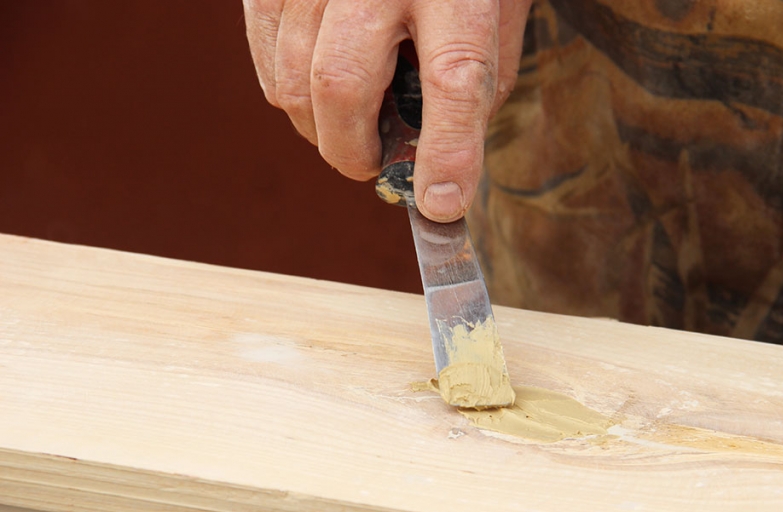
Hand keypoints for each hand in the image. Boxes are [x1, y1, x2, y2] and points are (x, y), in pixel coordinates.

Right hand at [243, 0, 532, 221]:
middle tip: (372, 165)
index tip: (441, 203)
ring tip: (351, 126)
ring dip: (321, 130)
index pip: (454, 77)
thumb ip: (475, 81)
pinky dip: (291, 96)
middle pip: (341, 85)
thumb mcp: (497, 10)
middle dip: (353, 151)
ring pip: (294, 82)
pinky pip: (267, 61)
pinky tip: (319, 89)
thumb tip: (434, 158)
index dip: (448, 151)